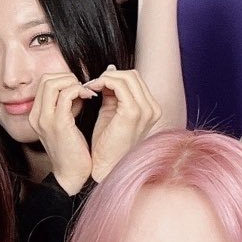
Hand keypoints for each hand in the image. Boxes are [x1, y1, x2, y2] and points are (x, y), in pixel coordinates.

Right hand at [28, 72, 94, 194]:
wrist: (72, 176)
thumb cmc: (73, 151)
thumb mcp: (66, 124)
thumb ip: (68, 105)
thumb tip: (79, 87)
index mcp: (37, 115)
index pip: (44, 82)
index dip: (63, 79)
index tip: (79, 88)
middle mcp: (37, 115)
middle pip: (46, 79)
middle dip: (68, 77)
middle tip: (84, 88)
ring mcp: (45, 119)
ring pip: (53, 83)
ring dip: (74, 83)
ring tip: (86, 93)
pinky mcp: (58, 124)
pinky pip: (66, 95)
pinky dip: (79, 91)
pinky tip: (89, 98)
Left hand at [86, 66, 161, 182]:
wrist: (105, 168)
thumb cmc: (106, 145)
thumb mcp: (111, 113)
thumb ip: (112, 94)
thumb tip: (108, 73)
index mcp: (150, 109)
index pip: (134, 80)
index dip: (113, 77)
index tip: (95, 84)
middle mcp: (152, 108)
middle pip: (133, 74)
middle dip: (109, 75)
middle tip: (91, 84)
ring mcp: (146, 110)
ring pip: (127, 76)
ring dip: (105, 77)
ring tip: (90, 87)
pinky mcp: (133, 112)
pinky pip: (119, 85)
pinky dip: (103, 82)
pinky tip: (91, 89)